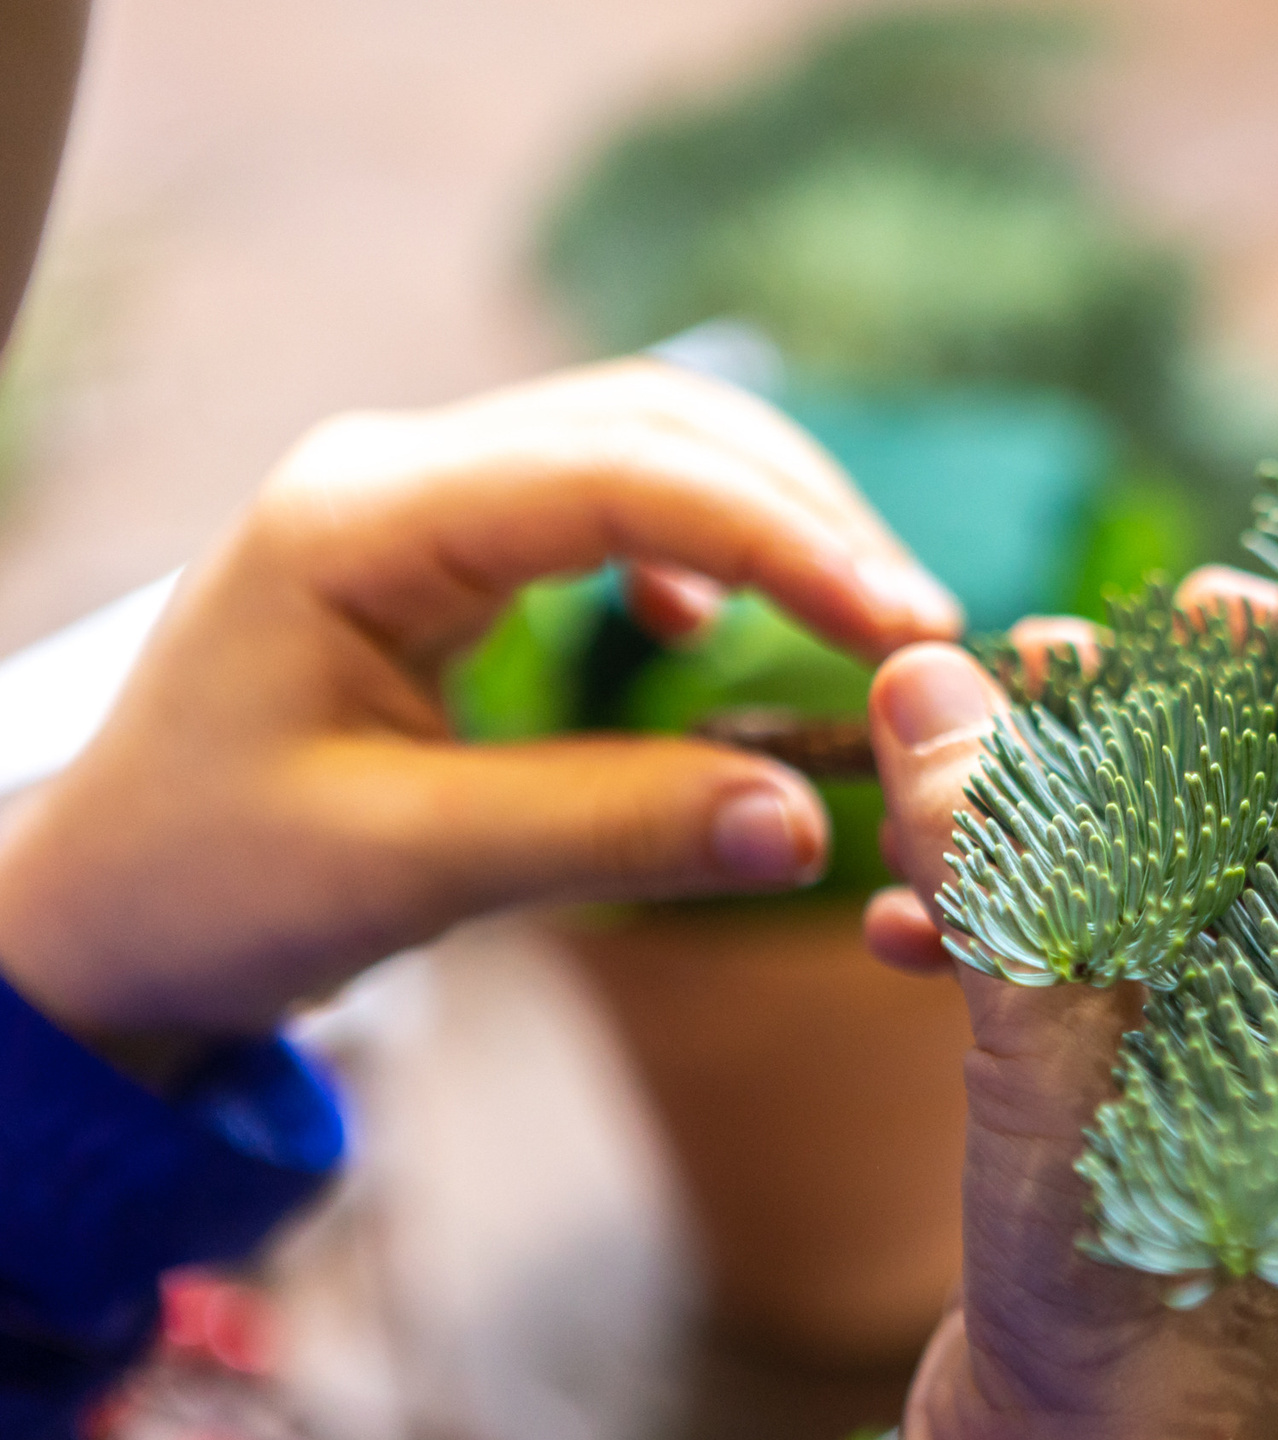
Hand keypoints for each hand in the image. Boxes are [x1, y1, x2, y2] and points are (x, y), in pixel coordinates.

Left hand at [0, 361, 960, 1066]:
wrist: (96, 914)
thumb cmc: (208, 885)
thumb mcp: (409, 869)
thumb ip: (611, 829)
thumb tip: (807, 820)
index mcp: (362, 520)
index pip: (619, 476)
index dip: (783, 539)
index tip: (905, 626)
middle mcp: (395, 473)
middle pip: (653, 425)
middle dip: (804, 514)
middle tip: (920, 630)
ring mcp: (420, 498)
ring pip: (644, 447)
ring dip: (770, 521)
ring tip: (867, 622)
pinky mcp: (447, 546)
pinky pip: (611, 502)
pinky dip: (703, 549)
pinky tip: (717, 631)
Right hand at [867, 571, 1277, 1439]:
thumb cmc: (1147, 1278)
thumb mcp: (1067, 1038)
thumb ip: (1008, 851)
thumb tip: (936, 681)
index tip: (1194, 607)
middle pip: (1231, 825)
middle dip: (1118, 739)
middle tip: (1020, 669)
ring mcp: (1219, 1075)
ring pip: (1135, 904)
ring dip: (1030, 834)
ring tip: (933, 771)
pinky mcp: (1126, 1134)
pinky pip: (1065, 997)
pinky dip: (983, 948)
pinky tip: (888, 931)